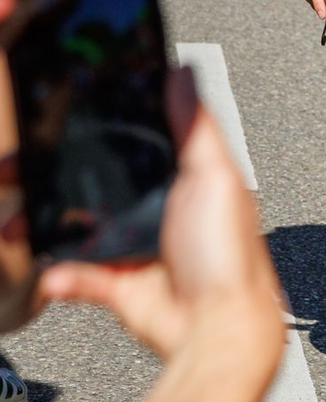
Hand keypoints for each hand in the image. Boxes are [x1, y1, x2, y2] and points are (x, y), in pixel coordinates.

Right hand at [38, 69, 283, 365]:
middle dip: (51, 175)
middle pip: (95, 181)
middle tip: (18, 168)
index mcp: (185, 175)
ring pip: (75, 226)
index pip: (135, 141)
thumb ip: (194, 126)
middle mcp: (160, 206)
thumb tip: (182, 74)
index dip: (98, 129)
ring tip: (13, 220)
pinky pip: (77, 274)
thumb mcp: (216, 175)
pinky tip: (50, 272)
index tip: (60, 120)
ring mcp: (137, 245)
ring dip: (39, 223)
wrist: (217, 327)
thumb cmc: (229, 253)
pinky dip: (59, 273)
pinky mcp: (121, 283)